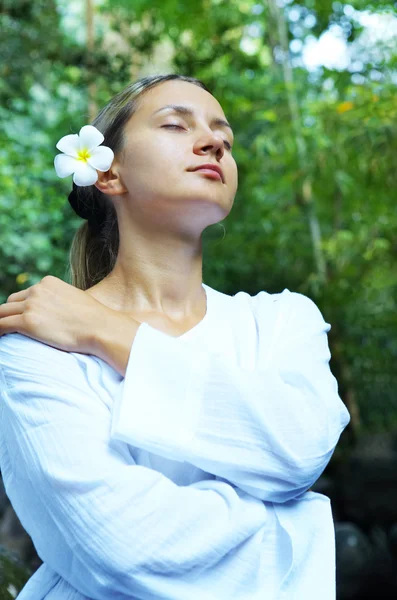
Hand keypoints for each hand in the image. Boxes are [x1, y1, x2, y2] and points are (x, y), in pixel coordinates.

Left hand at [0, 275, 118, 354]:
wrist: (100, 327)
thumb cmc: (94, 319)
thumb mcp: (76, 299)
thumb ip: (61, 301)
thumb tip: (58, 313)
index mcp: (48, 283)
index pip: (27, 293)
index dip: (23, 307)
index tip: (24, 317)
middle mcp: (37, 290)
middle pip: (11, 301)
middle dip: (11, 313)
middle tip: (12, 326)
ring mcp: (31, 305)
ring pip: (2, 312)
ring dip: (2, 321)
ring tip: (4, 332)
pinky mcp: (27, 322)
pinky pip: (1, 325)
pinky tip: (1, 337)